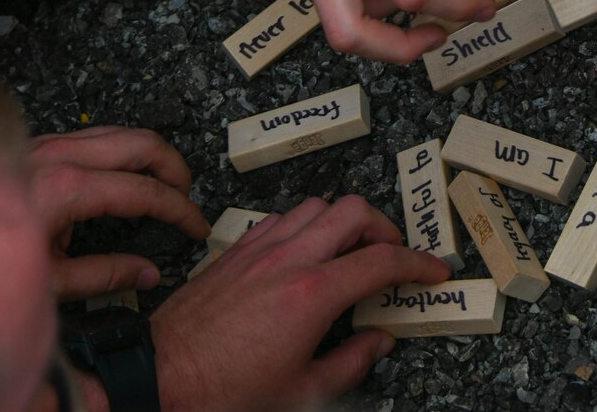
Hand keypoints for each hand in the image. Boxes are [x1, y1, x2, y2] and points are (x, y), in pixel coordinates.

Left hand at [26, 127, 212, 300]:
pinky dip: (123, 151)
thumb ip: (104, 277)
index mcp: (66, 188)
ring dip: (151, 156)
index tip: (198, 228)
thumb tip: (150, 274)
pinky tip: (124, 178)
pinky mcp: (39, 145)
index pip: (144, 191)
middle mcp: (61, 154)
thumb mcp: (50, 282)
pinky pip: (97, 136)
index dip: (180, 210)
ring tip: (163, 186)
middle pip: (142, 144)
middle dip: (175, 169)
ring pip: (121, 132)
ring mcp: (48, 144)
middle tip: (186, 199)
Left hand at [150, 195, 447, 411]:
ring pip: (318, 205)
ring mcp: (260, 249)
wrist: (161, 376)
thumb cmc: (226, 391)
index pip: (384, 261)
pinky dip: (305, 226)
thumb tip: (378, 341)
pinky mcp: (236, 249)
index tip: (435, 272)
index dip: (419, 263)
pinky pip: (282, 217)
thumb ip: (350, 362)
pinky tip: (306, 253)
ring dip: (343, 222)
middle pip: (354, 211)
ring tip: (351, 252)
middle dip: (385, 228)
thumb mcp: (301, 392)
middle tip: (393, 257)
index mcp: (312, 295)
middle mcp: (290, 259)